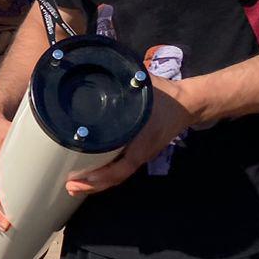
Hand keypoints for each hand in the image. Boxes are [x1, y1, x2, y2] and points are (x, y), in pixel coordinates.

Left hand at [64, 78, 196, 197]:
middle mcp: (141, 152)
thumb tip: (100, 71)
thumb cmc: (166, 95)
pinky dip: (106, 175)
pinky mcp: (141, 153)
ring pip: (118, 175)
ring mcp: (141, 154)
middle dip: (92, 185)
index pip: (122, 167)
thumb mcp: (142, 85)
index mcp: (141, 139)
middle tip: (69, 187)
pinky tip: (91, 175)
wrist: (189, 104)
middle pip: (116, 177)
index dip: (101, 176)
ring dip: (97, 183)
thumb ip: (122, 82)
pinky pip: (122, 168)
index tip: (81, 179)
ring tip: (75, 186)